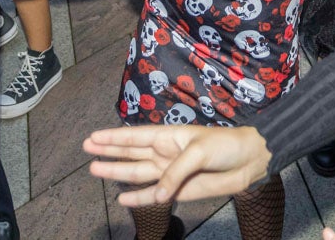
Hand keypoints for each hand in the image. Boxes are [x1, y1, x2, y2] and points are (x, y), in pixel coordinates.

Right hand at [85, 125, 271, 205]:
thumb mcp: (199, 151)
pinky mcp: (179, 190)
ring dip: (117, 172)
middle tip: (86, 149)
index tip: (93, 136)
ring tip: (95, 170)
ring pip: (138, 173)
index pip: (135, 136)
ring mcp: (170, 172)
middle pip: (131, 154)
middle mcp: (165, 153)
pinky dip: (139, 198)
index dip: (114, 137)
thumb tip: (159, 194)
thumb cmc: (225, 145)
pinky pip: (154, 195)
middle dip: (109, 152)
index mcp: (169, 136)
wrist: (248, 161)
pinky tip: (123, 199)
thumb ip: (175, 171)